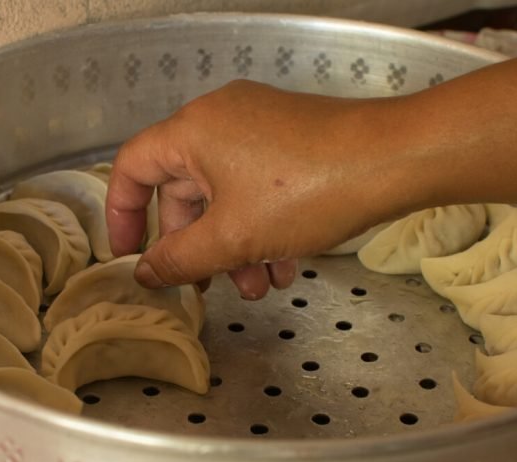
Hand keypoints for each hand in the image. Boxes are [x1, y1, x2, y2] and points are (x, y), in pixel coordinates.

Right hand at [105, 80, 416, 298]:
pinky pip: (256, 187)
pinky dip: (260, 227)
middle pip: (182, 190)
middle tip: (207, 287)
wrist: (394, 160)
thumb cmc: (308, 189)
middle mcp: (219, 120)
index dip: (122, 216)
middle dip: (196, 246)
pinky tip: (283, 265)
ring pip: (224, 195)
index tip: (130, 256)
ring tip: (258, 286)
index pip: (132, 168)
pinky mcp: (289, 138)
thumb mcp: (233, 237)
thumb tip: (147, 272)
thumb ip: (180, 259)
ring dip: (233, 246)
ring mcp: (257, 126)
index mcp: (192, 131)